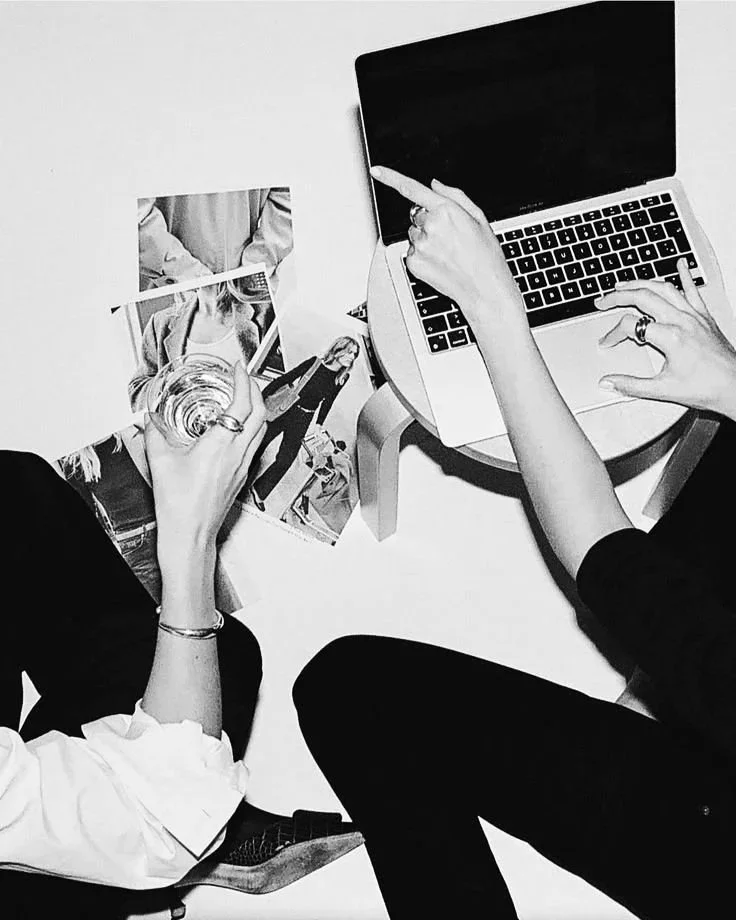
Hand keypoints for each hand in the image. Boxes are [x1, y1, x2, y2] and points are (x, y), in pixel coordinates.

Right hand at [144, 361, 265, 553]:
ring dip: (257, 408)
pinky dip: (253, 427)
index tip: (238, 369)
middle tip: (244, 378)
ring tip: (244, 397)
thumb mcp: (160, 461)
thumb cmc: (179, 505)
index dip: (244, 382)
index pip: (242, 404)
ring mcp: (244, 465)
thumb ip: (154, 434)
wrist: (190, 534)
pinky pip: (255, 444)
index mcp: (220, 444)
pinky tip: (239, 427)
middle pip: (261, 413)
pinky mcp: (243, 475)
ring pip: (262, 429)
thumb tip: (149, 419)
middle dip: (255, 390)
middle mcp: (238, 453)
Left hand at [370, 166, 522, 323]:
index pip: (412, 189)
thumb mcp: (478, 218)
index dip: (391, 178)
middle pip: (416, 215)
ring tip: (446, 253)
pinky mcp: (414, 262)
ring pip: (413, 234)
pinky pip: (411, 252)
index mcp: (446, 210)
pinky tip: (440, 263)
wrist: (484, 288)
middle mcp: (430, 225)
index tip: (376, 171)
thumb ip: (454, 196)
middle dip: (428, 221)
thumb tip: (434, 184)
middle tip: (449, 238)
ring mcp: (420, 245)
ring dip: (425, 239)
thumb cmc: (485, 255)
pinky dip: (422, 256)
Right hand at [595, 258, 735, 415]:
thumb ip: (631, 385)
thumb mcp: (662, 390)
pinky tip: (680, 264)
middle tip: (603, 301)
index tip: (607, 343)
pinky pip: (693, 290)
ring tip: (625, 283)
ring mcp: (694, 316)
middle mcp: (682, 321)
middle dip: (618, 296)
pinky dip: (685, 275)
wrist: (735, 386)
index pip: (631, 326)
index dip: (612, 333)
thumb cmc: (707, 387)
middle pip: (643, 297)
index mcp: (671, 337)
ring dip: (641, 283)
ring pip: (664, 289)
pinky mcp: (704, 316)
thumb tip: (609, 382)